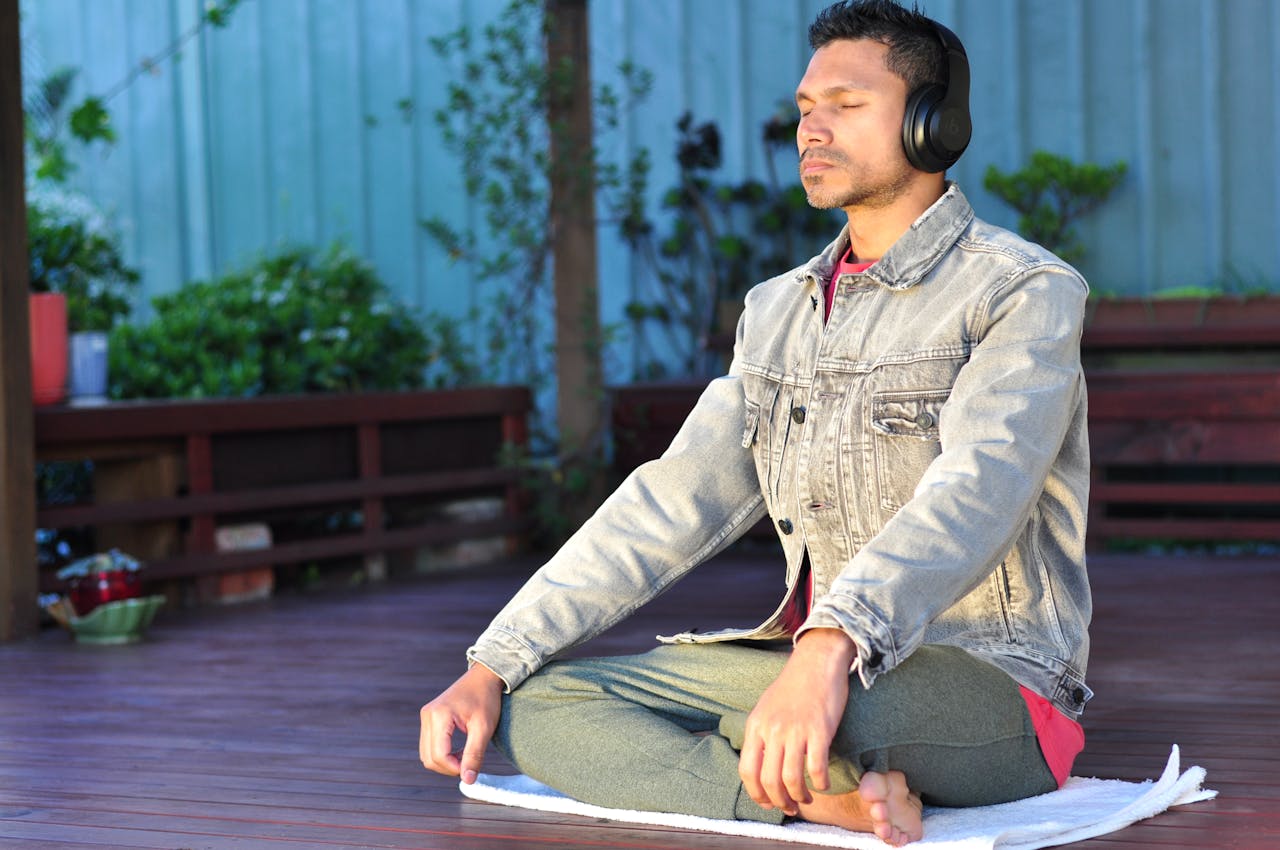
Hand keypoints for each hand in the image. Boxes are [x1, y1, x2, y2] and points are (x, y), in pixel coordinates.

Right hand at [419, 663, 504, 783]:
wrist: (484, 676)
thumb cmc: (486, 698)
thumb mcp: (484, 728)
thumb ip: (474, 755)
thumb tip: (467, 780)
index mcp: (439, 716)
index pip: (439, 755)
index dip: (454, 768)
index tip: (471, 768)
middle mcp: (428, 715)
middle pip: (429, 758)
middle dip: (448, 767)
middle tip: (469, 763)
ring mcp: (426, 716)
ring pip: (426, 754)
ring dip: (444, 762)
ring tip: (465, 754)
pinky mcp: (428, 718)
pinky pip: (429, 745)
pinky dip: (442, 753)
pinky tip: (459, 749)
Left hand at [738, 629, 855, 814]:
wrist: (816, 662)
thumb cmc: (793, 686)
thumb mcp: (766, 708)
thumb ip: (761, 734)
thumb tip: (760, 764)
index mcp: (756, 725)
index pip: (746, 770)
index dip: (756, 794)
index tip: (767, 803)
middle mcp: (772, 729)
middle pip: (769, 780)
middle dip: (778, 802)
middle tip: (788, 807)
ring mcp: (795, 730)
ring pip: (791, 779)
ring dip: (799, 797)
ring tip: (806, 798)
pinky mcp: (819, 729)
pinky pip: (816, 767)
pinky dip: (820, 783)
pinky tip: (823, 784)